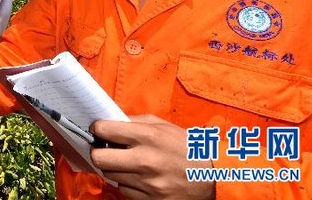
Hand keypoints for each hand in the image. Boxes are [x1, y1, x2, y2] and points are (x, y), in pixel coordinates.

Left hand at [90, 115, 213, 199]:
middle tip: (106, 150)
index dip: (98, 129)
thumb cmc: (185, 148)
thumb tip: (108, 121)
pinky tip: (140, 178)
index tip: (100, 130)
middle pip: (99, 158)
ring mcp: (147, 184)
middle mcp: (145, 160)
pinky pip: (124, 191)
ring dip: (115, 169)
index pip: (104, 130)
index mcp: (148, 136)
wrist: (213, 178)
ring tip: (129, 163)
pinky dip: (128, 184)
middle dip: (99, 152)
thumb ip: (134, 122)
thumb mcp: (163, 126)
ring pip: (110, 175)